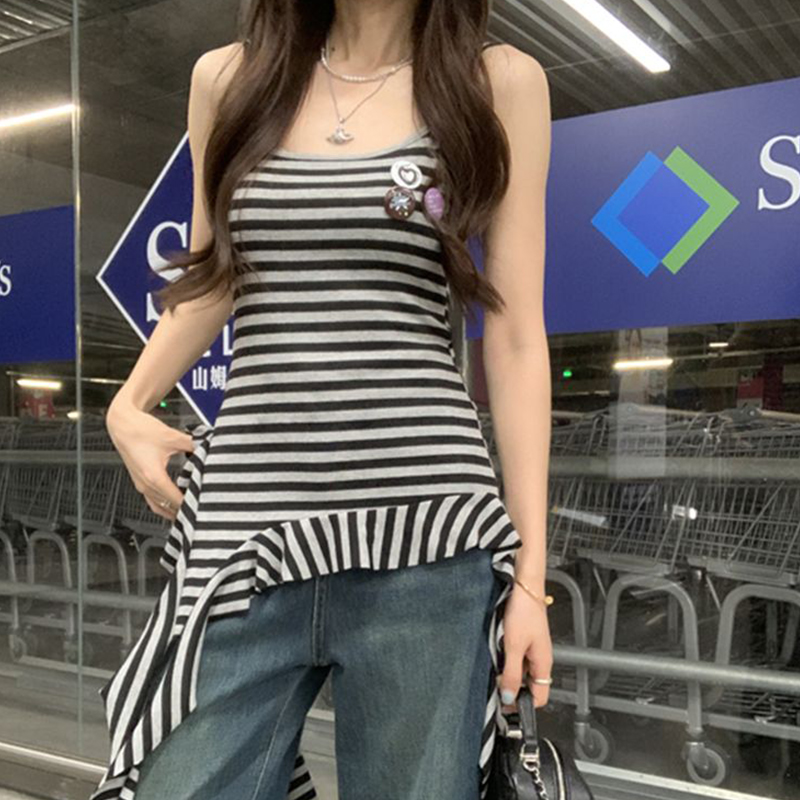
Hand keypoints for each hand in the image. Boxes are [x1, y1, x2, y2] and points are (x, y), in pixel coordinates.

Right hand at [106, 398, 194, 520]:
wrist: (121, 424)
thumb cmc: (140, 430)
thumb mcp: (173, 437)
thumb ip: (194, 444)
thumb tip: (208, 448)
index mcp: (154, 477)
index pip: (177, 501)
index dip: (191, 505)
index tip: (203, 505)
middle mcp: (145, 485)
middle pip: (168, 507)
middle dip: (185, 509)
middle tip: (200, 509)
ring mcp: (141, 485)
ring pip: (159, 507)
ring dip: (173, 511)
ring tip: (189, 511)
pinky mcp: (139, 481)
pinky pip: (153, 501)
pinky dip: (164, 505)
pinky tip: (175, 502)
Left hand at [498, 581, 553, 709]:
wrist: (524, 588)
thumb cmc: (524, 612)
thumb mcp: (514, 647)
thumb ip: (513, 673)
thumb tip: (509, 698)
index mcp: (543, 664)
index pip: (539, 698)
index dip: (523, 705)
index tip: (505, 705)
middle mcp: (540, 659)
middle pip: (529, 686)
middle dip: (512, 689)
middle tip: (495, 686)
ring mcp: (533, 649)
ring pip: (521, 672)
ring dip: (507, 673)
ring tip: (495, 667)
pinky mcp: (524, 640)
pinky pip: (516, 658)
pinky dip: (506, 659)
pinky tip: (497, 652)